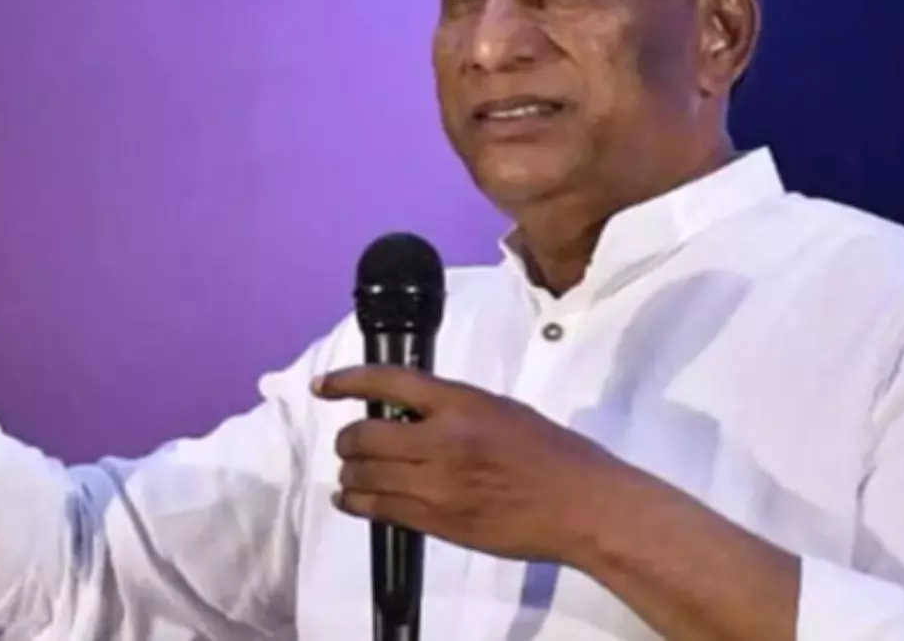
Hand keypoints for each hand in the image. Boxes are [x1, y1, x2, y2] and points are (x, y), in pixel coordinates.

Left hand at [313, 365, 626, 563]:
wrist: (580, 506)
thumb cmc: (551, 453)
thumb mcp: (501, 411)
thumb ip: (453, 409)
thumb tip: (410, 413)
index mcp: (462, 404)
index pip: (388, 382)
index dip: (347, 381)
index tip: (323, 386)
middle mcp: (442, 441)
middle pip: (365, 435)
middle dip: (348, 439)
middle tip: (350, 441)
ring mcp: (437, 485)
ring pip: (365, 476)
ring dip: (351, 473)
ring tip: (353, 472)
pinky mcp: (438, 522)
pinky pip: (380, 510)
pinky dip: (357, 503)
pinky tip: (353, 500)